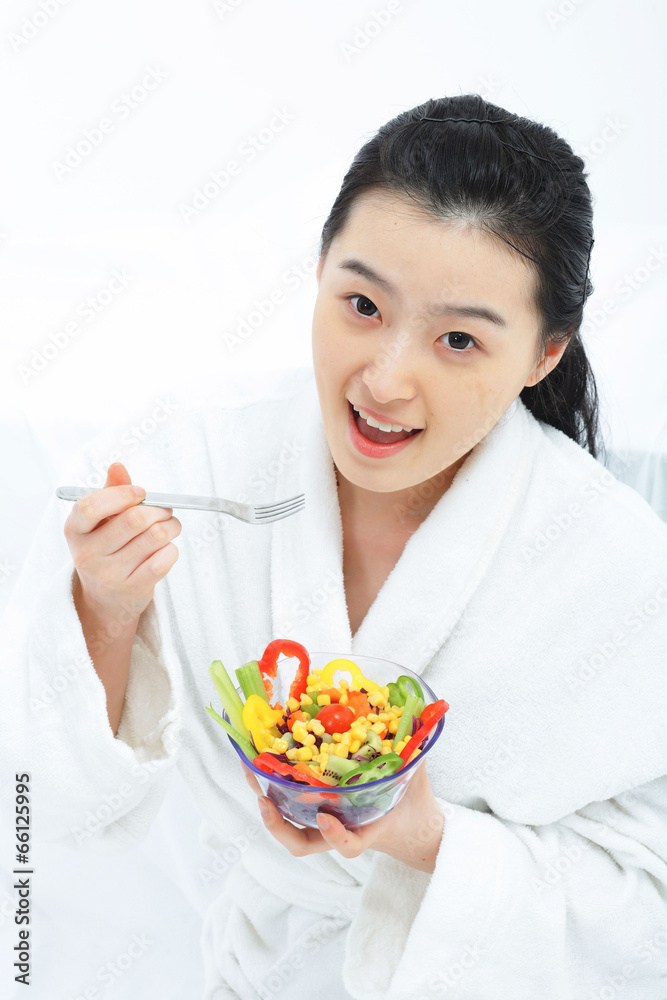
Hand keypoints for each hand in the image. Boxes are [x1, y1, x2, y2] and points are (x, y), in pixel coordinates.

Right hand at [65, 461, 181, 624]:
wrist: (105, 599)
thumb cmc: (106, 549)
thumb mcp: (100, 522)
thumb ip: (110, 492)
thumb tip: (117, 467)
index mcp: (75, 530)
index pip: (91, 507)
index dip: (121, 495)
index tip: (141, 493)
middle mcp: (88, 554)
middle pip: (134, 520)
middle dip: (159, 510)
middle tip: (165, 510)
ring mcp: (109, 574)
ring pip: (155, 537)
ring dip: (171, 527)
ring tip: (170, 527)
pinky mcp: (132, 589)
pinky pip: (164, 559)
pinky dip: (172, 549)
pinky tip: (166, 549)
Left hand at [242, 758, 444, 873]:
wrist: (412, 826)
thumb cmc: (411, 803)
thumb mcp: (417, 777)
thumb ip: (415, 752)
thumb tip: (423, 721)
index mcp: (368, 828)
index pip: (350, 845)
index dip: (335, 835)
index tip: (327, 817)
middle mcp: (340, 829)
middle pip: (303, 843)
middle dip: (278, 826)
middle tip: (264, 800)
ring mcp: (326, 823)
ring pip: (289, 827)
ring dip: (266, 805)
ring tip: (252, 773)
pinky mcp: (317, 809)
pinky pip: (290, 804)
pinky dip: (274, 786)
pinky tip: (263, 762)